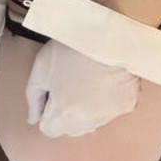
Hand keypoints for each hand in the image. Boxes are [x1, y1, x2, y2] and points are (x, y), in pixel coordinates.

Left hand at [26, 28, 140, 139]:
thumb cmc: (75, 44)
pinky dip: (107, 102)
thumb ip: (33, 97)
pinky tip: (104, 81)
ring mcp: (110, 113)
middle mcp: (89, 119)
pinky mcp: (128, 104)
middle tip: (69, 85)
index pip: (49, 129)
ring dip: (86, 110)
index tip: (53, 93)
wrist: (110, 30)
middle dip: (66, 114)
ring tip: (87, 81)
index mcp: (65, 112)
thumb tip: (33, 118)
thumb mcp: (42, 65)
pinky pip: (111, 112)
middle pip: (71, 130)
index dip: (47, 110)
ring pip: (91, 123)